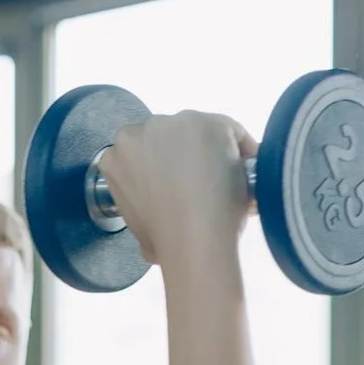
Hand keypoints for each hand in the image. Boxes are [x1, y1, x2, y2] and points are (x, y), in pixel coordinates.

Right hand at [96, 111, 255, 271]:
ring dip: (214, 151)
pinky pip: (232, 132)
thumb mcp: (139, 228)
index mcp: (115, 158)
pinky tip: (247, 174)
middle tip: (209, 184)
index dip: (166, 168)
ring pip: (200, 131)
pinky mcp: (208, 122)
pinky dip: (243, 149)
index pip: (143, 153)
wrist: (192, 239)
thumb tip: (158, 228)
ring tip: (229, 180)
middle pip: (170, 138)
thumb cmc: (167, 241)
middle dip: (189, 157)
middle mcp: (141, 132)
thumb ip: (146, 211)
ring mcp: (174, 123)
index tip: (184, 184)